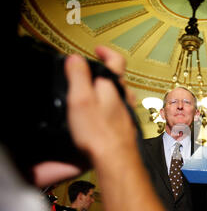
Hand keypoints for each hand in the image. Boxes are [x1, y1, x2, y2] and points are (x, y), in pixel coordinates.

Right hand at [32, 47, 135, 187]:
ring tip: (91, 98)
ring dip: (106, 94)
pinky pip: (117, 114)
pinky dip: (108, 111)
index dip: (106, 52)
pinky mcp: (125, 129)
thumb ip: (78, 76)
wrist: (116, 160)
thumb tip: (76, 59)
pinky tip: (98, 120)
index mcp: (113, 87)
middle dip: (103, 76)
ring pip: (118, 97)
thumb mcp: (80, 99)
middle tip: (89, 76)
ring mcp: (127, 114)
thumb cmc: (99, 132)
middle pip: (117, 80)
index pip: (116, 60)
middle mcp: (124, 99)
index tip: (98, 50)